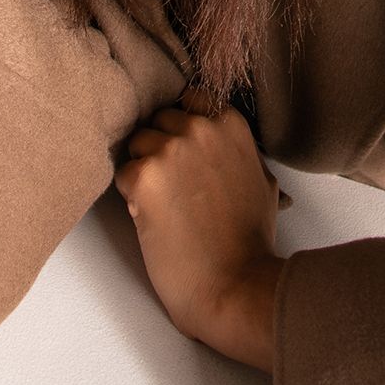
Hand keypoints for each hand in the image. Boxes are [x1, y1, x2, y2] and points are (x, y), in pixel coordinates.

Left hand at [113, 88, 286, 369]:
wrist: (234, 284)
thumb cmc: (250, 241)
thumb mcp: (261, 181)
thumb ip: (238, 152)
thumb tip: (225, 146)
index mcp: (231, 123)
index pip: (188, 100)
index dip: (180, 127)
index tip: (182, 152)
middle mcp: (200, 127)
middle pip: (157, 121)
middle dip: (159, 149)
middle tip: (171, 187)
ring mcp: (170, 149)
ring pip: (136, 145)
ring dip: (142, 172)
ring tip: (162, 205)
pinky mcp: (143, 177)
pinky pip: (122, 175)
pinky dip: (130, 197)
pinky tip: (152, 219)